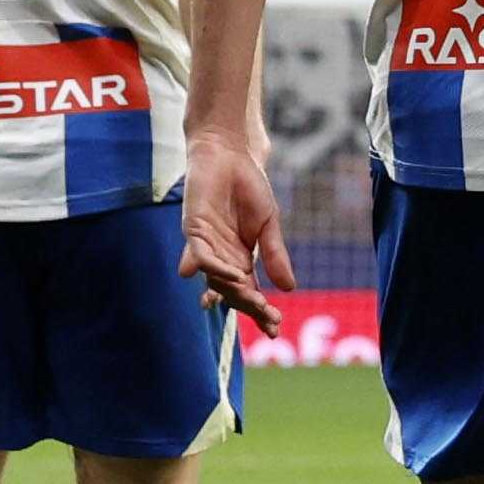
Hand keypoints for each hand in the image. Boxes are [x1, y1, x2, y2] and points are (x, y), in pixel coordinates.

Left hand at [178, 132, 294, 335]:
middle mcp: (221, 257)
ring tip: (256, 302)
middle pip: (232, 291)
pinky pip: (202, 257)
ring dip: (235, 292)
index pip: (249, 292)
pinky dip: (217, 268)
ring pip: (215, 279)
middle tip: (268, 318)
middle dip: (250, 307)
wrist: (230, 156)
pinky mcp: (193, 230)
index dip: (260, 311)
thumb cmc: (249, 187)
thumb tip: (289, 289)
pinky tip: (237, 276)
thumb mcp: (270, 224)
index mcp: (240, 258)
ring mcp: (206, 245)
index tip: (275, 328)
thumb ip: (275, 254)